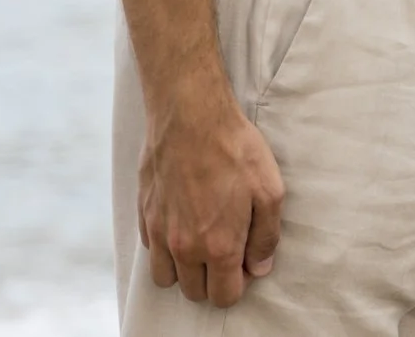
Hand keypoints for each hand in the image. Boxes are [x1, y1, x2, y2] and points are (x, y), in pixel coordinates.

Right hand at [138, 83, 284, 305]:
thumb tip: (259, 268)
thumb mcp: (270, 190)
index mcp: (218, 246)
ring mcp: (160, 233)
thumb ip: (266, 237)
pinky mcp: (144, 215)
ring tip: (201, 241)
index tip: (244, 264)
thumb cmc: (235, 150)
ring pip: (166, 278)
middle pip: (194, 292)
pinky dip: (166, 247)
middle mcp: (184, 247)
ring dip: (185, 269)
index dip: (237, 285)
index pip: (223, 296)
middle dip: (211, 280)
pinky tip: (183, 220)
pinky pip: (151, 250)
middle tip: (225, 250)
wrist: (191, 117)